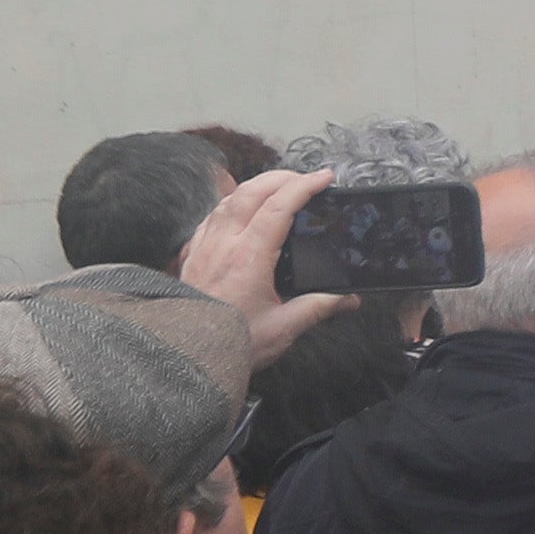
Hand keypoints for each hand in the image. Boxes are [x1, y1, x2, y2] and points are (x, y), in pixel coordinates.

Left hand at [177, 169, 344, 367]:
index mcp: (248, 257)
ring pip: (228, 199)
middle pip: (251, 191)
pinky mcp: (192, 255)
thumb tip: (348, 299)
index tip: (324, 178)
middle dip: (281, 177)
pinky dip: (231, 203)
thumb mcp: (283, 328)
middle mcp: (223, 244)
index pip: (279, 207)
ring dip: (254, 186)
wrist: (186, 356)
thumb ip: (318, 307)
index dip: (304, 186)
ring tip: (276, 188)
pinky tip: (239, 209)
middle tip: (305, 179)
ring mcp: (204, 246)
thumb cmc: (230, 342)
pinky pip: (211, 216)